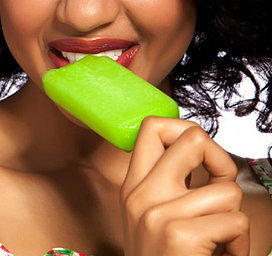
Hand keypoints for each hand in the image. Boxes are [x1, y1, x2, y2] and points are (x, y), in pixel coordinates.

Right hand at [119, 117, 249, 254]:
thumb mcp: (151, 219)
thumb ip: (166, 184)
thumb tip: (199, 150)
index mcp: (132, 187)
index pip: (152, 127)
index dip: (185, 131)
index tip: (199, 157)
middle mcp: (140, 194)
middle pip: (192, 138)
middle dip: (220, 160)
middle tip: (220, 184)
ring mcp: (157, 213)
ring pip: (226, 189)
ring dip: (234, 219)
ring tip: (218, 241)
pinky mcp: (179, 234)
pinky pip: (235, 220)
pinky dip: (239, 244)